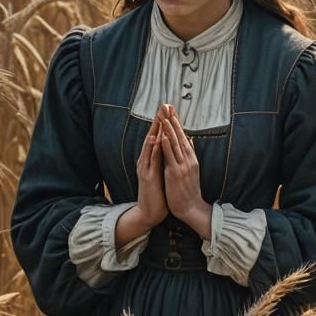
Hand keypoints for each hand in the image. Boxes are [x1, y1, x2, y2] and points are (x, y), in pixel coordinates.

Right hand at [135, 113, 168, 228]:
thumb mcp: (162, 171)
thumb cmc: (157, 192)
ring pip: (150, 145)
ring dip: (154, 130)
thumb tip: (169, 145)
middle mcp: (147, 160)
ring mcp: (146, 167)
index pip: (159, 136)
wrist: (149, 211)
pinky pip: (150, 160)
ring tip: (159, 116)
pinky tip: (155, 138)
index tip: (170, 108)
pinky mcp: (147, 176)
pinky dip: (153, 148)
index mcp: (152, 158)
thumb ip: (164, 158)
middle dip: (159, 120)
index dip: (164, 122)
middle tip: (164, 104)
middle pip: (153, 136)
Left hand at [158, 104, 209, 232]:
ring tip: (163, 115)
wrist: (191, 208)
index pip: (183, 135)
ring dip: (169, 128)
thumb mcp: (191, 169)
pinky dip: (167, 145)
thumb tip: (190, 139)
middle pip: (180, 135)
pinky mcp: (176, 173)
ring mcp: (183, 165)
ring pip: (175, 143)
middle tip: (167, 105)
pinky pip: (171, 157)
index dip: (176, 122)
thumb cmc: (189, 190)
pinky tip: (163, 136)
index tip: (171, 109)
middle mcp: (188, 159)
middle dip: (172, 120)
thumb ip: (189, 153)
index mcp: (190, 157)